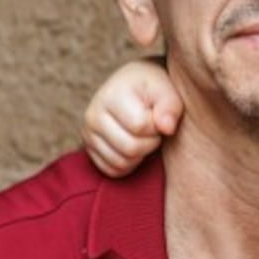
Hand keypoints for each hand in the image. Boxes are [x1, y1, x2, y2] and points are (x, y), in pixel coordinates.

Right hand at [81, 57, 180, 175]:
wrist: (130, 88)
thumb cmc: (151, 89)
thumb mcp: (166, 90)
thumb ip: (171, 106)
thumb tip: (167, 128)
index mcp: (111, 96)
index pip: (140, 126)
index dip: (157, 126)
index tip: (158, 116)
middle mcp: (93, 116)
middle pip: (130, 148)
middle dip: (150, 142)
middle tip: (153, 129)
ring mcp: (88, 134)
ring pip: (121, 163)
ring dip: (141, 154)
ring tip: (143, 136)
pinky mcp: (89, 149)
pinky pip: (112, 170)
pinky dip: (129, 164)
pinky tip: (134, 145)